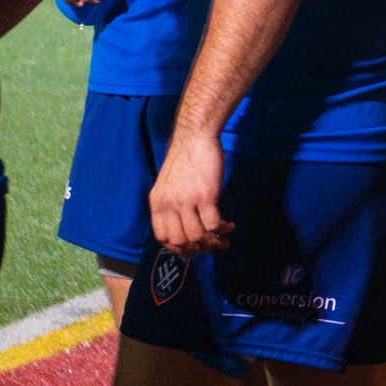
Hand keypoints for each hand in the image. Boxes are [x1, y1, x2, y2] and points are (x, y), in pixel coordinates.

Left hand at [149, 128, 232, 254]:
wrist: (194, 137)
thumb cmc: (185, 158)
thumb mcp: (168, 184)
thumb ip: (171, 204)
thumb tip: (183, 226)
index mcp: (157, 202)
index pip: (161, 237)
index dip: (177, 248)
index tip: (192, 248)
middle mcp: (169, 204)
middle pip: (180, 241)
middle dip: (197, 248)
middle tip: (211, 244)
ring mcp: (186, 200)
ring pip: (197, 236)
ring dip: (212, 241)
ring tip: (223, 236)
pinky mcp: (205, 195)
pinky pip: (213, 224)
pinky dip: (222, 229)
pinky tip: (228, 224)